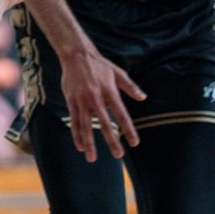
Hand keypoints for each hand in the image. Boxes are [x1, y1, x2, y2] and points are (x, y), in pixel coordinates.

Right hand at [59, 48, 145, 162]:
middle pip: (104, 123)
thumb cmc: (99, 64)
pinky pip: (74, 121)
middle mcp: (96, 98)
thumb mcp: (118, 72)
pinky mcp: (71, 101)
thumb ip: (130, 86)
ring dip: (89, 143)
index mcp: (110, 92)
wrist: (76, 55)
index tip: (134, 143)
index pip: (122, 114)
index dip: (128, 129)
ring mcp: (82, 100)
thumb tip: (143, 97)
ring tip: (92, 158)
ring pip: (86, 126)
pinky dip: (76, 135)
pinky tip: (80, 146)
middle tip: (118, 155)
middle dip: (111, 141)